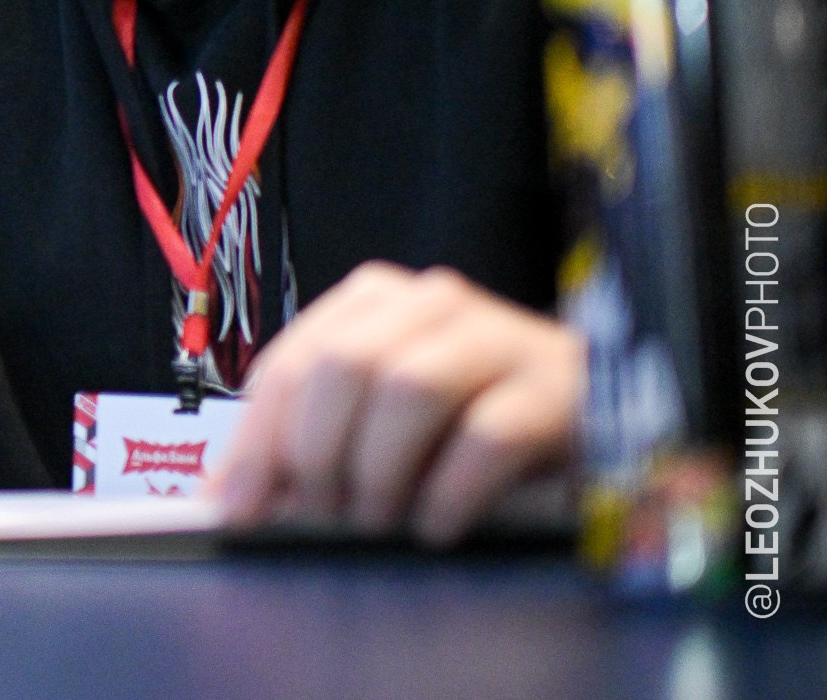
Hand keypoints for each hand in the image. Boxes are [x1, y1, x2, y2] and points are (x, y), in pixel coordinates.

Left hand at [216, 262, 584, 546]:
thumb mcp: (382, 421)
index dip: (258, 440)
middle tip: (323, 514)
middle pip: (345, 365)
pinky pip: (486, 437)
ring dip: (379, 469)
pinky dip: (447, 493)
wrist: (597, 417)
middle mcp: (432, 303)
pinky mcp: (556, 389)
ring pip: (408, 388)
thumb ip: (309, 441)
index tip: (238, 508)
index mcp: (375, 301)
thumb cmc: (471, 420)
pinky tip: (437, 525)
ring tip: (380, 519)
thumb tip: (229, 498)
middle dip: (318, 452)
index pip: (292, 361)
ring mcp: (500, 338)